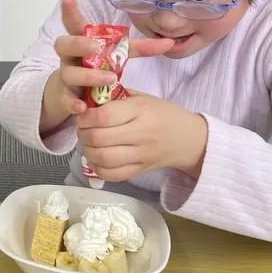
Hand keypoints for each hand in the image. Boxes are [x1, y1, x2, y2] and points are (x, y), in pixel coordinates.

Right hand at [41, 0, 173, 131]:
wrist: (73, 95)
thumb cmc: (96, 69)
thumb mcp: (116, 56)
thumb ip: (140, 49)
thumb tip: (170, 42)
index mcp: (82, 43)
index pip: (74, 24)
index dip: (69, 10)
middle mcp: (70, 58)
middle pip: (64, 44)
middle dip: (79, 44)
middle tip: (97, 47)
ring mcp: (66, 77)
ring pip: (69, 73)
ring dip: (88, 76)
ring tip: (109, 78)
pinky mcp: (65, 97)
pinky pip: (66, 100)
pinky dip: (73, 103)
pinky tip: (83, 107)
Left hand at [76, 91, 207, 180]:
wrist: (189, 139)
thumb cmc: (162, 114)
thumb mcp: (142, 98)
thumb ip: (116, 97)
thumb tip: (86, 99)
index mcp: (141, 111)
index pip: (104, 116)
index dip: (86, 117)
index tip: (82, 115)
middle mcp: (141, 134)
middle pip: (100, 138)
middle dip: (83, 133)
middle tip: (82, 129)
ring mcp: (141, 155)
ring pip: (104, 159)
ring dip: (88, 151)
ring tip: (89, 143)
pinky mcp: (141, 170)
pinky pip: (113, 175)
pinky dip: (98, 169)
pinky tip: (96, 159)